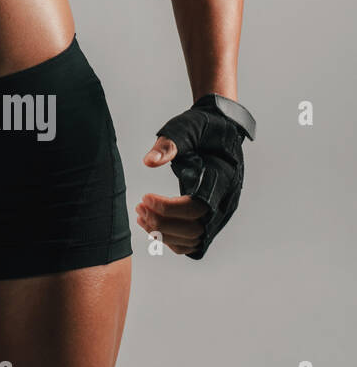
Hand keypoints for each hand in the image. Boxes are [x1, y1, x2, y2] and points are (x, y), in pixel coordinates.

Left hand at [142, 94, 254, 258]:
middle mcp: (225, 201)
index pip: (195, 209)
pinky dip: (173, 238)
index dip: (167, 208)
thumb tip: (149, 162)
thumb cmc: (202, 127)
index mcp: (222, 180)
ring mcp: (221, 210)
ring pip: (194, 239)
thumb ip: (168, 145)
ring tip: (141, 216)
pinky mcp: (213, 214)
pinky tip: (152, 224)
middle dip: (162, 223)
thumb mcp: (184, 128)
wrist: (222, 127)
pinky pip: (195, 239)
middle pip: (195, 230)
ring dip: (165, 234)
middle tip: (139, 207)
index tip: (144, 197)